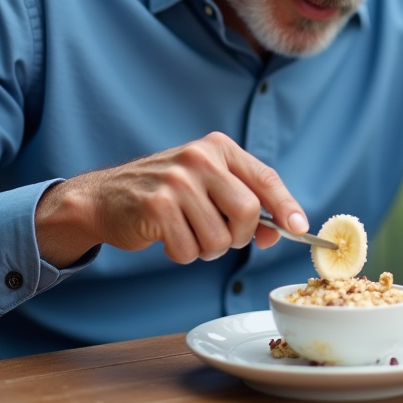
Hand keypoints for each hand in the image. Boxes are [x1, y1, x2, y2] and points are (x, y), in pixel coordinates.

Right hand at [34, 132, 306, 266]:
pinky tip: (166, 237)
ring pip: (218, 238)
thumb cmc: (162, 193)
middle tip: (219, 237)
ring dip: (206, 249)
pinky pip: (188, 250)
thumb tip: (282, 229)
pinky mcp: (156, 206)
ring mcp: (177, 180)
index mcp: (218, 148)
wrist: (103, 196)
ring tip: (186, 233)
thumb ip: (243, 201)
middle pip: (247, 212)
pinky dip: (182, 254)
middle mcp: (200, 158)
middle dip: (238, 237)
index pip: (265, 178)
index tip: (299, 229)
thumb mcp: (206, 185)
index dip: (286, 206)